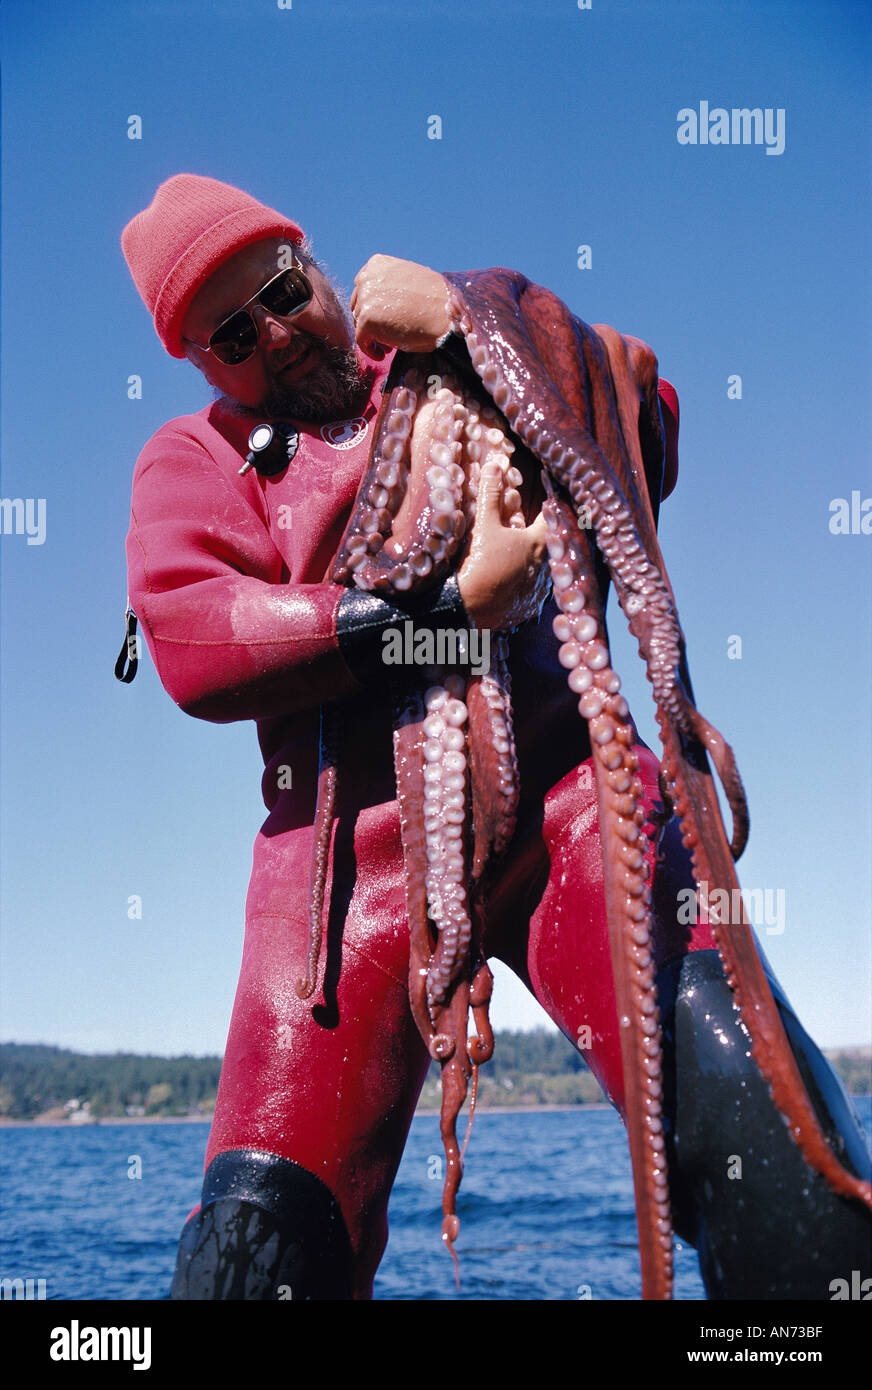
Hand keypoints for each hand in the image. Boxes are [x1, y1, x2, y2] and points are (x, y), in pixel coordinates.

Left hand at [350, 254, 451, 353]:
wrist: (446, 316)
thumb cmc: (436, 300)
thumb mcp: (412, 278)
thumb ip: (393, 283)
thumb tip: (385, 297)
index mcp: (377, 264)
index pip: (364, 286)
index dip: (372, 304)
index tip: (382, 317)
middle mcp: (367, 277)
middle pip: (358, 304)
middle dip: (370, 320)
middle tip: (385, 334)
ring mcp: (365, 298)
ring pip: (358, 322)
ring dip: (371, 334)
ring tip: (387, 345)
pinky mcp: (366, 320)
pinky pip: (361, 339)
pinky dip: (369, 349)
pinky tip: (381, 354)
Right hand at [457, 463, 549, 631]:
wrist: (471, 608)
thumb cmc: (482, 563)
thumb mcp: (484, 525)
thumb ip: (491, 495)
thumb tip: (495, 466)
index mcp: (540, 544)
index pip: (552, 518)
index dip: (548, 506)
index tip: (546, 500)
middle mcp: (546, 567)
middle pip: (546, 544)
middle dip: (535, 533)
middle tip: (524, 526)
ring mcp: (538, 590)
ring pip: (540, 568)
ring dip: (530, 559)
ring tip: (515, 553)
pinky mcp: (528, 607)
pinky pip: (530, 590)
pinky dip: (522, 581)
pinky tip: (509, 579)